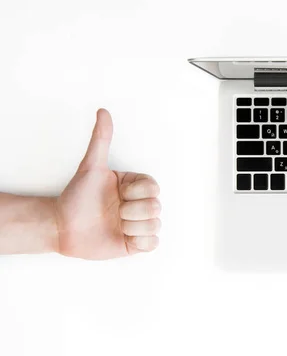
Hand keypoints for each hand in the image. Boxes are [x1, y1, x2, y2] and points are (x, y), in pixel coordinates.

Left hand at [55, 109, 160, 258]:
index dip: (134, 192)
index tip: (117, 193)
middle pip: (156, 207)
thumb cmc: (76, 197)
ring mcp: (139, 224)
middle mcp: (140, 203)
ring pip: (155, 225)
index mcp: (135, 186)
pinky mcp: (136, 243)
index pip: (153, 187)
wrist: (62, 226)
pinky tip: (123, 237)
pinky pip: (153, 243)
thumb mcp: (90, 167)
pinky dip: (138, 241)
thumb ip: (101, 140)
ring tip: (116, 225)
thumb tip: (103, 112)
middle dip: (130, 211)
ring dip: (132, 227)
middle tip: (113, 211)